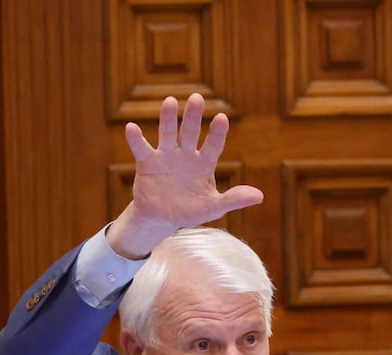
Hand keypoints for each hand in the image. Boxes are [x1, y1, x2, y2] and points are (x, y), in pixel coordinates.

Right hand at [107, 93, 263, 258]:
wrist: (162, 219)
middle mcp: (186, 155)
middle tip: (197, 98)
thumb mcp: (213, 208)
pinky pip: (142, 149)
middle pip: (190, 132)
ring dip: (168, 119)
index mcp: (204, 163)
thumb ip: (233, 199)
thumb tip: (259, 196)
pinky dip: (136, 139)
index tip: (222, 119)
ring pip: (168, 134)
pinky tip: (132, 128)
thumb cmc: (190, 211)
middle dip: (193, 117)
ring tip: (170, 101)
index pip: (213, 145)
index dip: (217, 133)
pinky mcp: (147, 163)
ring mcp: (166, 156)